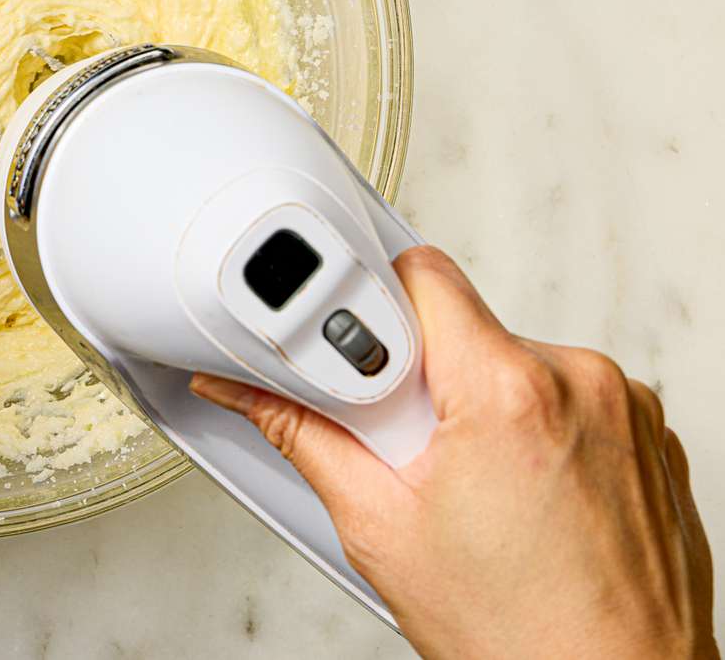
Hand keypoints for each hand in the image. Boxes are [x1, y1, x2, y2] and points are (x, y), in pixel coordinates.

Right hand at [192, 247, 717, 659]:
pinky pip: (565, 391)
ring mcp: (624, 405)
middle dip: (415, 372)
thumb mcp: (381, 529)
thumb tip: (250, 394)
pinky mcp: (648, 431)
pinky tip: (514, 492)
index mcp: (508, 391)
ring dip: (474, 400)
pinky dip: (530, 425)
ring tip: (466, 485)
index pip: (417, 276)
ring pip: (510, 356)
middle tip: (402, 447)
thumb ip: (304, 438)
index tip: (339, 355)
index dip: (366, 310)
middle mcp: (580, 381)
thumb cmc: (524, 637)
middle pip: (461, 321)